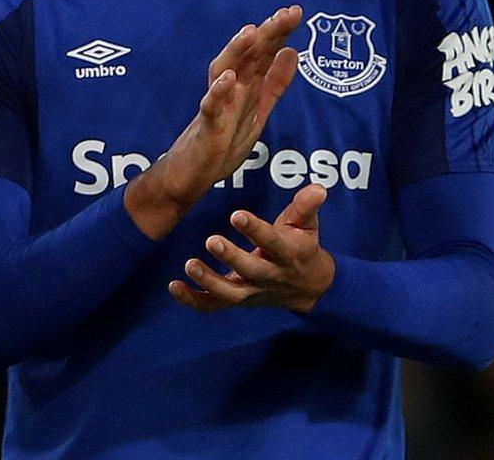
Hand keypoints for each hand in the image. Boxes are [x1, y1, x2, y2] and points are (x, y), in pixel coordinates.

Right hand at [124, 5, 302, 236]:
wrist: (189, 176)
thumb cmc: (222, 142)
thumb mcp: (258, 112)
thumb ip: (274, 84)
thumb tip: (293, 51)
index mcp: (246, 86)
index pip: (263, 53)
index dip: (278, 32)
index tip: (295, 11)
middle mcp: (231, 89)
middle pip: (247, 56)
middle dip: (266, 33)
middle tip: (286, 14)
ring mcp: (217, 106)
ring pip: (224, 71)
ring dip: (236, 51)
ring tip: (252, 31)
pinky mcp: (206, 127)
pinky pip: (210, 107)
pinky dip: (218, 92)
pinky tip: (229, 78)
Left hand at [170, 184, 336, 314]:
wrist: (309, 287)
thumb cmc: (302, 246)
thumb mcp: (308, 225)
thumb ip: (307, 206)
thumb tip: (319, 187)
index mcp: (288, 253)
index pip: (271, 241)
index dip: (255, 230)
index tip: (237, 215)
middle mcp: (270, 275)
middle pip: (250, 270)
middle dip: (231, 257)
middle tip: (211, 240)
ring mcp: (253, 291)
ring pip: (231, 293)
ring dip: (209, 281)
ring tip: (189, 264)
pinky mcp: (239, 300)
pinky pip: (214, 305)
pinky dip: (193, 300)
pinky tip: (174, 286)